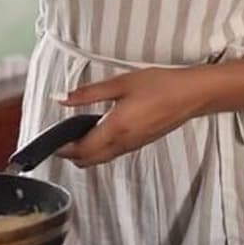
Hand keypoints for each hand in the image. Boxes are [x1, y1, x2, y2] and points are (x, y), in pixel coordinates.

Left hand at [56, 67, 213, 165]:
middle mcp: (123, 143)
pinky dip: (100, 149)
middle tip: (61, 138)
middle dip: (71, 154)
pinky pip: (113, 154)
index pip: (81, 150)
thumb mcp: (121, 83)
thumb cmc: (160, 86)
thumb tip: (62, 98)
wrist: (191, 95)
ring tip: (77, 134)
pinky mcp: (140, 144)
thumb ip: (89, 93)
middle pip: (89, 161)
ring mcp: (133, 146)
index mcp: (115, 129)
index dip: (63, 149)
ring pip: (101, 159)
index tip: (52, 140)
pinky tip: (99, 131)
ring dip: (86, 153)